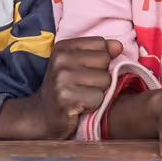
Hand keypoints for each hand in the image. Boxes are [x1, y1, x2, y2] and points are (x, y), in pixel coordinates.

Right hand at [0, 37, 120, 139]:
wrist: (43, 116)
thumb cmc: (66, 89)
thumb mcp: (79, 65)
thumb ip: (101, 52)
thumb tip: (118, 46)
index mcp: (63, 47)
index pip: (101, 44)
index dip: (99, 60)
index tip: (84, 71)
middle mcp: (60, 60)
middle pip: (105, 61)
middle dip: (100, 76)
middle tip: (83, 86)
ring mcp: (62, 79)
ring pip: (105, 80)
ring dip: (98, 92)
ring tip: (82, 96)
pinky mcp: (66, 98)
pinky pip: (98, 98)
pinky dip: (93, 105)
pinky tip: (80, 106)